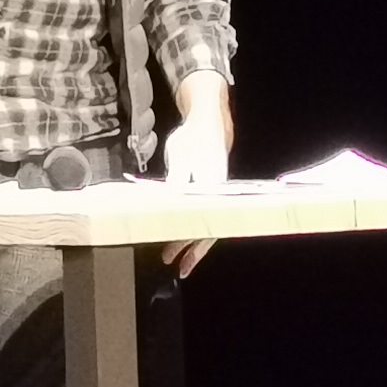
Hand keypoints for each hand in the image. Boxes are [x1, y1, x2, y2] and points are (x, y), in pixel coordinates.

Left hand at [160, 71, 228, 277]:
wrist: (207, 122)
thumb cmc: (193, 138)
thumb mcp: (180, 159)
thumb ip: (176, 184)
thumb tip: (168, 206)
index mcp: (213, 190)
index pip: (204, 224)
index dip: (192, 244)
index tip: (179, 257)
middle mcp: (218, 196)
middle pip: (207, 228)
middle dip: (190, 248)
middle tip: (176, 265)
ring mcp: (215, 194)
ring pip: (205, 223)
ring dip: (189, 240)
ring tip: (172, 255)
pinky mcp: (210, 191)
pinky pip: (203, 215)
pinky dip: (190, 226)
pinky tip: (179, 234)